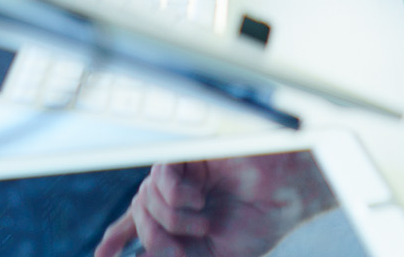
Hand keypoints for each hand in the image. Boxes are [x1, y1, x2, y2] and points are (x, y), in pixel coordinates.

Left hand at [93, 153, 333, 256]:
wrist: (287, 194)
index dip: (116, 238)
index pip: (136, 226)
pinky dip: (177, 198)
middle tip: (179, 250)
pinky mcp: (187, 157)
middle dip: (154, 238)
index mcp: (179, 219)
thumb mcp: (214, 256)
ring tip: (203, 223)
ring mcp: (180, 175)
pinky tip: (199, 201)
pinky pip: (160, 179)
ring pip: (146, 200)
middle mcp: (175, 195)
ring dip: (173, 222)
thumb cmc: (259, 222)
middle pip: (138, 216)